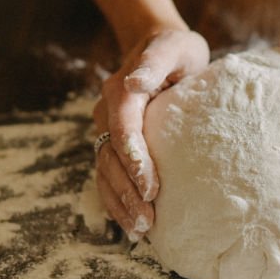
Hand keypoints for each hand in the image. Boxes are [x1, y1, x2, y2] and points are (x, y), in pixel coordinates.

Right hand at [93, 28, 209, 239]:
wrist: (159, 48)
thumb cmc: (174, 50)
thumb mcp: (171, 47)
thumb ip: (154, 62)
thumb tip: (134, 81)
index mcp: (121, 91)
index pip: (122, 129)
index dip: (134, 160)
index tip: (151, 187)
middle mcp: (107, 113)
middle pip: (110, 158)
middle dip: (127, 191)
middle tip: (148, 221)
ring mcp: (106, 130)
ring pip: (105, 172)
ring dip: (120, 203)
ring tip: (140, 231)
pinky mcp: (113, 144)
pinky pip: (108, 176)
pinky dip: (117, 201)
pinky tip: (131, 226)